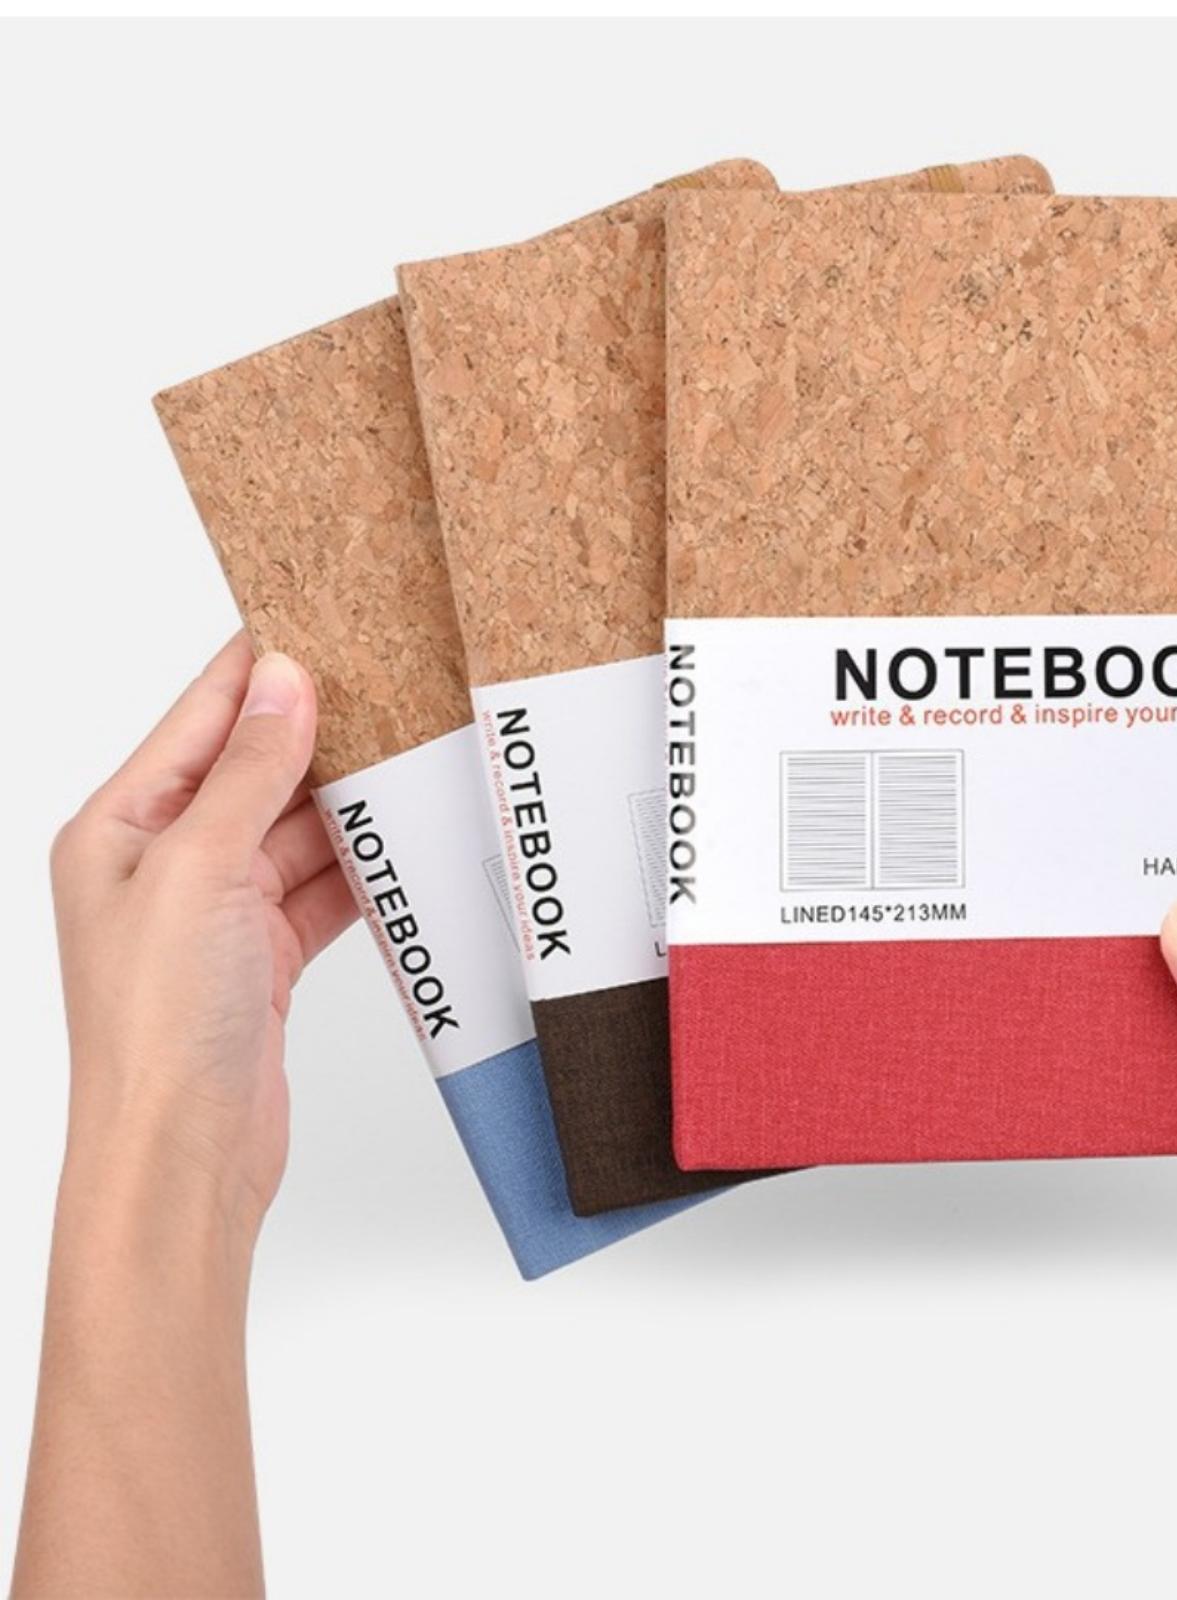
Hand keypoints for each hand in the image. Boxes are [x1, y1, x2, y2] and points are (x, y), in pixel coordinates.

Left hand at [15, 636, 356, 1599]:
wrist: (182, 1157)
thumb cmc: (158, 1031)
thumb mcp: (199, 873)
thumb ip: (246, 774)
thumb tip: (280, 682)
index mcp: (120, 829)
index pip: (200, 718)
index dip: (261, 667)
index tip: (326, 619)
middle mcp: (165, 864)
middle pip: (256, 771)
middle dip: (323, 733)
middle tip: (397, 687)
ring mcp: (217, 914)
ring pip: (298, 832)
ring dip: (352, 804)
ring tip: (416, 757)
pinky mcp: (264, 959)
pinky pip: (323, 891)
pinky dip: (364, 871)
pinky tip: (406, 846)